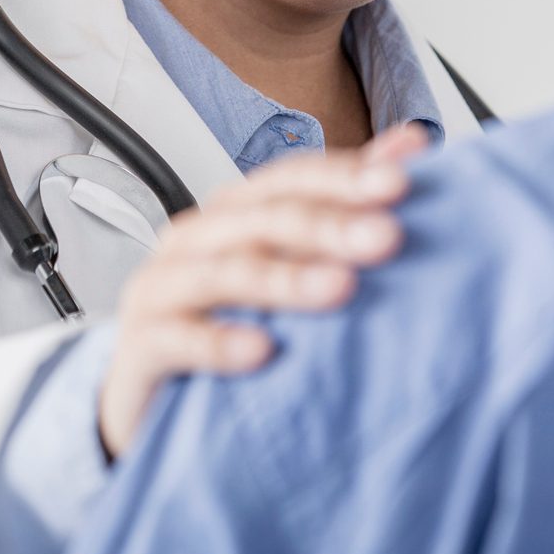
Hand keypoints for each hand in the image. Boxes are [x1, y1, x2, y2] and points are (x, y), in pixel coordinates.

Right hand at [96, 122, 429, 458]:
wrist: (152, 406)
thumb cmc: (228, 324)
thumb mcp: (290, 267)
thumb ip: (345, 207)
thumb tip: (412, 148)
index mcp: (233, 216)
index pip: (289, 180)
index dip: (343, 177)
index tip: (403, 183)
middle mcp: (196, 241)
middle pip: (262, 220)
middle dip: (327, 224)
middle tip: (387, 236)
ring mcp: (162, 290)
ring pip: (223, 272)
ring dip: (284, 279)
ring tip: (340, 287)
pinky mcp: (141, 346)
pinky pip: (177, 339)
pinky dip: (218, 342)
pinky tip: (262, 351)